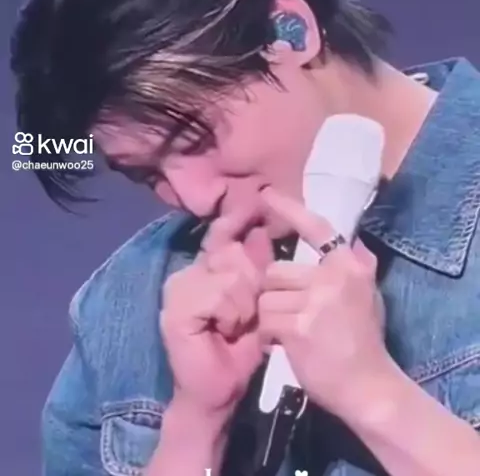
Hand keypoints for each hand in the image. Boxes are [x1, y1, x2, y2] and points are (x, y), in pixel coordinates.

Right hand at [160, 212, 272, 419]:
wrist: (217, 391)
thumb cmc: (238, 349)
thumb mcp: (253, 302)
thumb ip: (254, 268)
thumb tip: (262, 230)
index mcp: (204, 270)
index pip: (220, 234)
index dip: (238, 218)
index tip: (258, 201)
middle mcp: (186, 273)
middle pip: (230, 252)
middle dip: (251, 281)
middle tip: (246, 313)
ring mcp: (177, 289)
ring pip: (228, 274)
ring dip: (243, 304)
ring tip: (236, 325)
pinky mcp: (175, 310)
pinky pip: (219, 294)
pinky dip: (231, 314)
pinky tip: (224, 330)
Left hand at [258, 187, 390, 421]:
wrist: (370, 387)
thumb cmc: (366, 342)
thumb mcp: (369, 297)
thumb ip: (357, 269)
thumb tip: (356, 243)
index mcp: (349, 265)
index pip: (316, 227)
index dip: (288, 209)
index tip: (265, 194)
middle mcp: (333, 276)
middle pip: (276, 270)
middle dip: (275, 293)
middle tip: (290, 315)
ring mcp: (316, 301)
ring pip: (266, 297)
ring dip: (270, 317)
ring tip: (290, 334)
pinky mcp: (299, 326)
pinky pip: (265, 320)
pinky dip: (268, 336)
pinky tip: (284, 346)